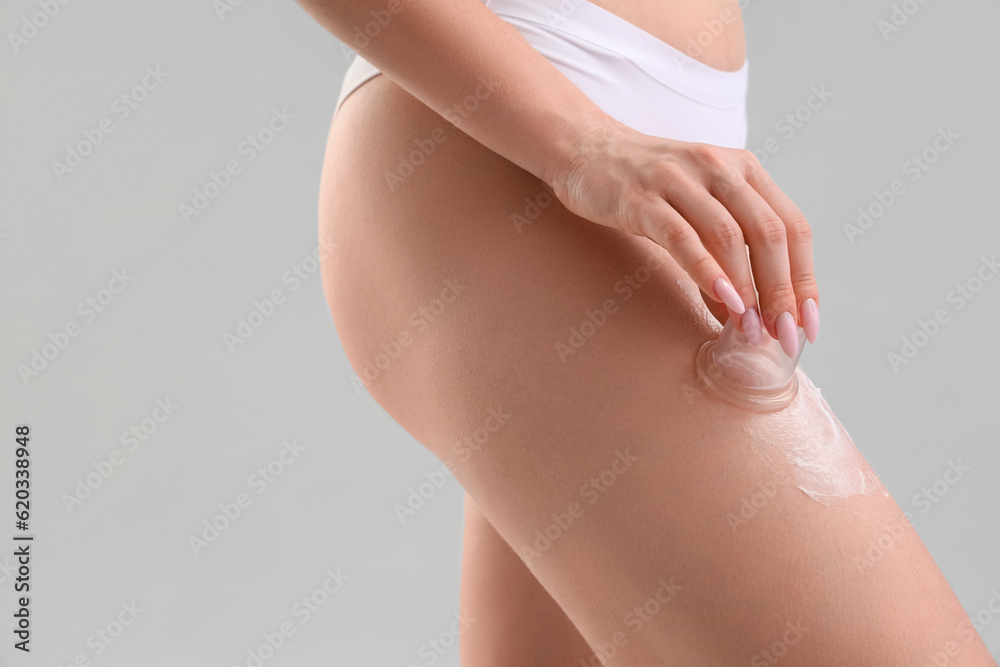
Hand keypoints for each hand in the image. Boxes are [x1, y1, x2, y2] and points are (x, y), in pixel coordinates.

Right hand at [544, 119, 819, 356]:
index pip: (792, 226)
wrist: (586, 149)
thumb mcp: (701, 203)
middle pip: (769, 233)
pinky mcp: (641, 198)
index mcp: (744, 169)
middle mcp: (719, 167)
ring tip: (750, 329)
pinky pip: (682, 236)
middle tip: (783, 336)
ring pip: (731, 236)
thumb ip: (729, 247)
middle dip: (782, 292)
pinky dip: (707, 271)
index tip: (807, 325)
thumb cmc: (648, 186)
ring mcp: (680, 180)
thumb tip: (748, 313)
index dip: (805, 279)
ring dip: (747, 289)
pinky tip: (721, 300)